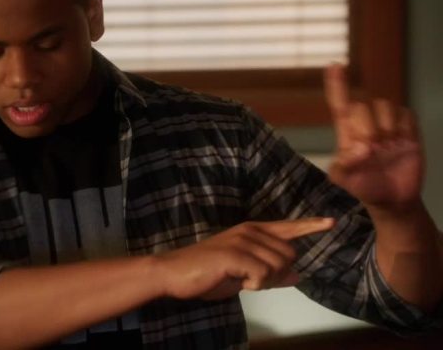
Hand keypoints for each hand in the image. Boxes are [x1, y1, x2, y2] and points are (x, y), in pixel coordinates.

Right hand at [155, 217, 333, 300]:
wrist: (174, 273)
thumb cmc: (207, 273)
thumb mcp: (243, 275)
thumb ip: (271, 273)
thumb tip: (297, 275)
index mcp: (252, 231)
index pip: (287, 227)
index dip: (310, 225)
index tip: (331, 222)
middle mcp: (250, 231)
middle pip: (288, 254)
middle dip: (277, 273)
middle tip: (251, 280)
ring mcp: (242, 241)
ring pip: (278, 266)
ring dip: (264, 281)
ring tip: (239, 279)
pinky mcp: (235, 254)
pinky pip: (263, 275)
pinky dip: (254, 285)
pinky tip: (236, 281)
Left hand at [324, 64, 425, 209]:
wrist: (394, 201)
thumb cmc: (365, 188)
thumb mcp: (344, 181)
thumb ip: (341, 167)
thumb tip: (360, 148)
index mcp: (348, 134)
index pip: (340, 104)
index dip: (337, 85)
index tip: (335, 65)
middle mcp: (367, 125)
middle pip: (362, 105)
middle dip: (365, 125)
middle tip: (371, 147)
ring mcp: (389, 127)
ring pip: (384, 106)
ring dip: (384, 125)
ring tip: (385, 146)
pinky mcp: (409, 131)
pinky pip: (406, 114)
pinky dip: (403, 126)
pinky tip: (401, 141)